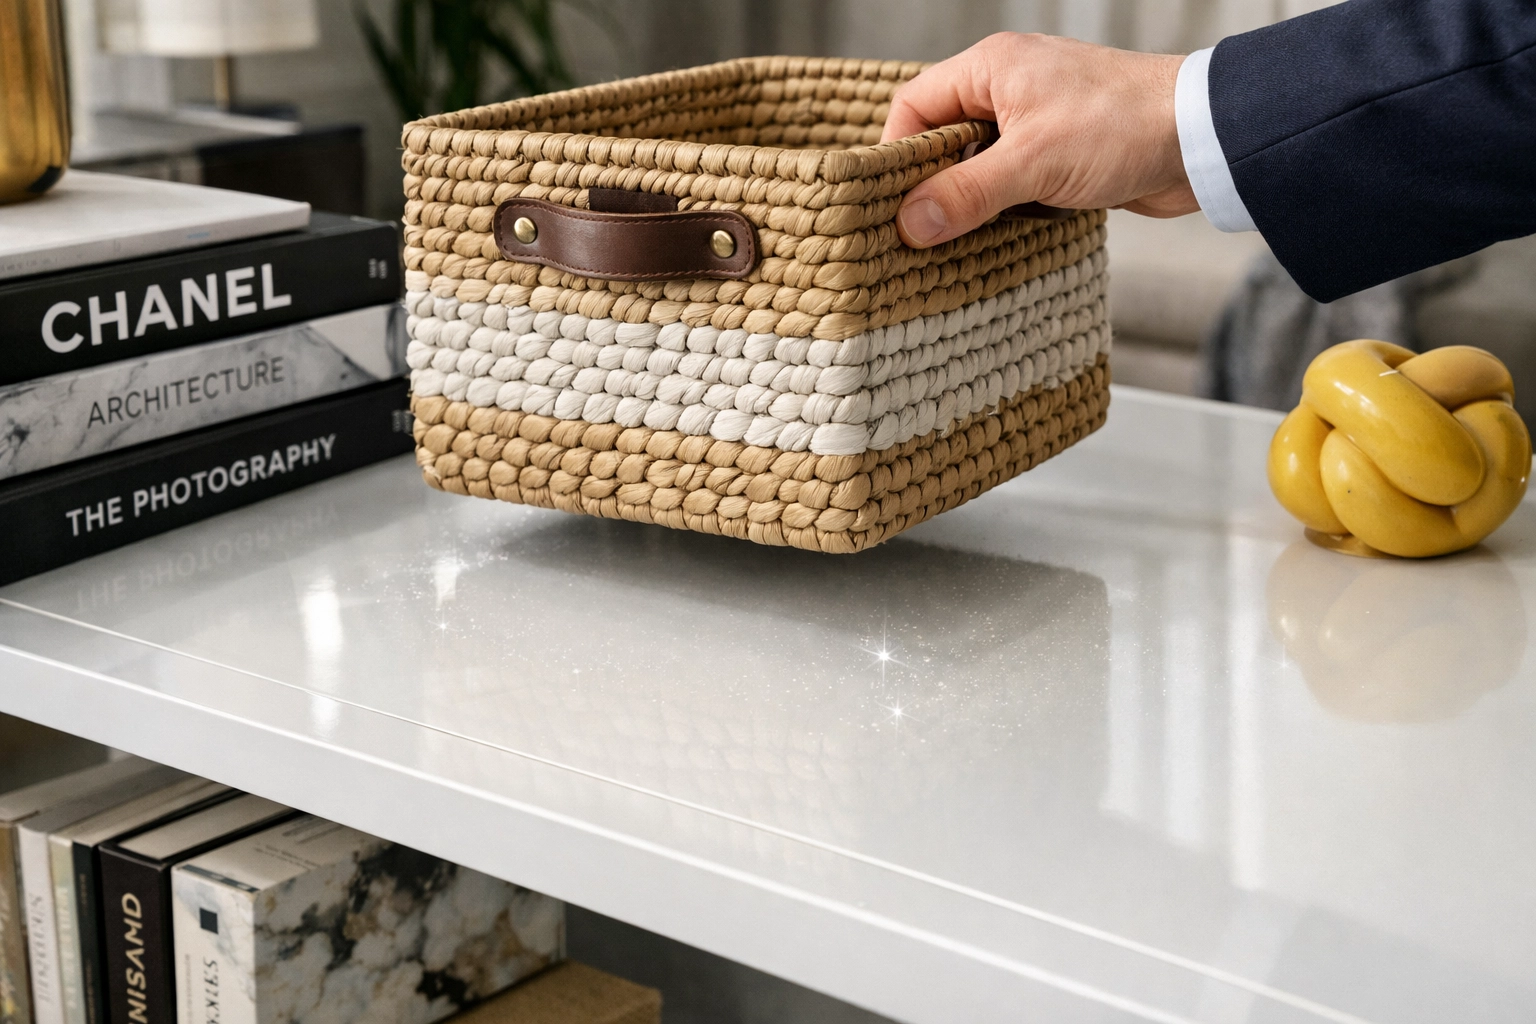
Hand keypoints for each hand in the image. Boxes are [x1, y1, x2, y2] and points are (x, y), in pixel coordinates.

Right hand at [881, 33, 1196, 247]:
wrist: (1204, 140)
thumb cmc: (1124, 127)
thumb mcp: (1032, 163)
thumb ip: (966, 193)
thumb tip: (909, 223)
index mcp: (992, 68)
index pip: (914, 106)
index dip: (896, 155)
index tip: (889, 204)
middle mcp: (1008, 89)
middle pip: (941, 139)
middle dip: (930, 186)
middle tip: (914, 232)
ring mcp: (1035, 122)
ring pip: (976, 166)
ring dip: (968, 204)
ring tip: (953, 242)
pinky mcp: (1060, 154)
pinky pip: (1010, 184)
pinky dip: (1001, 210)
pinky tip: (997, 238)